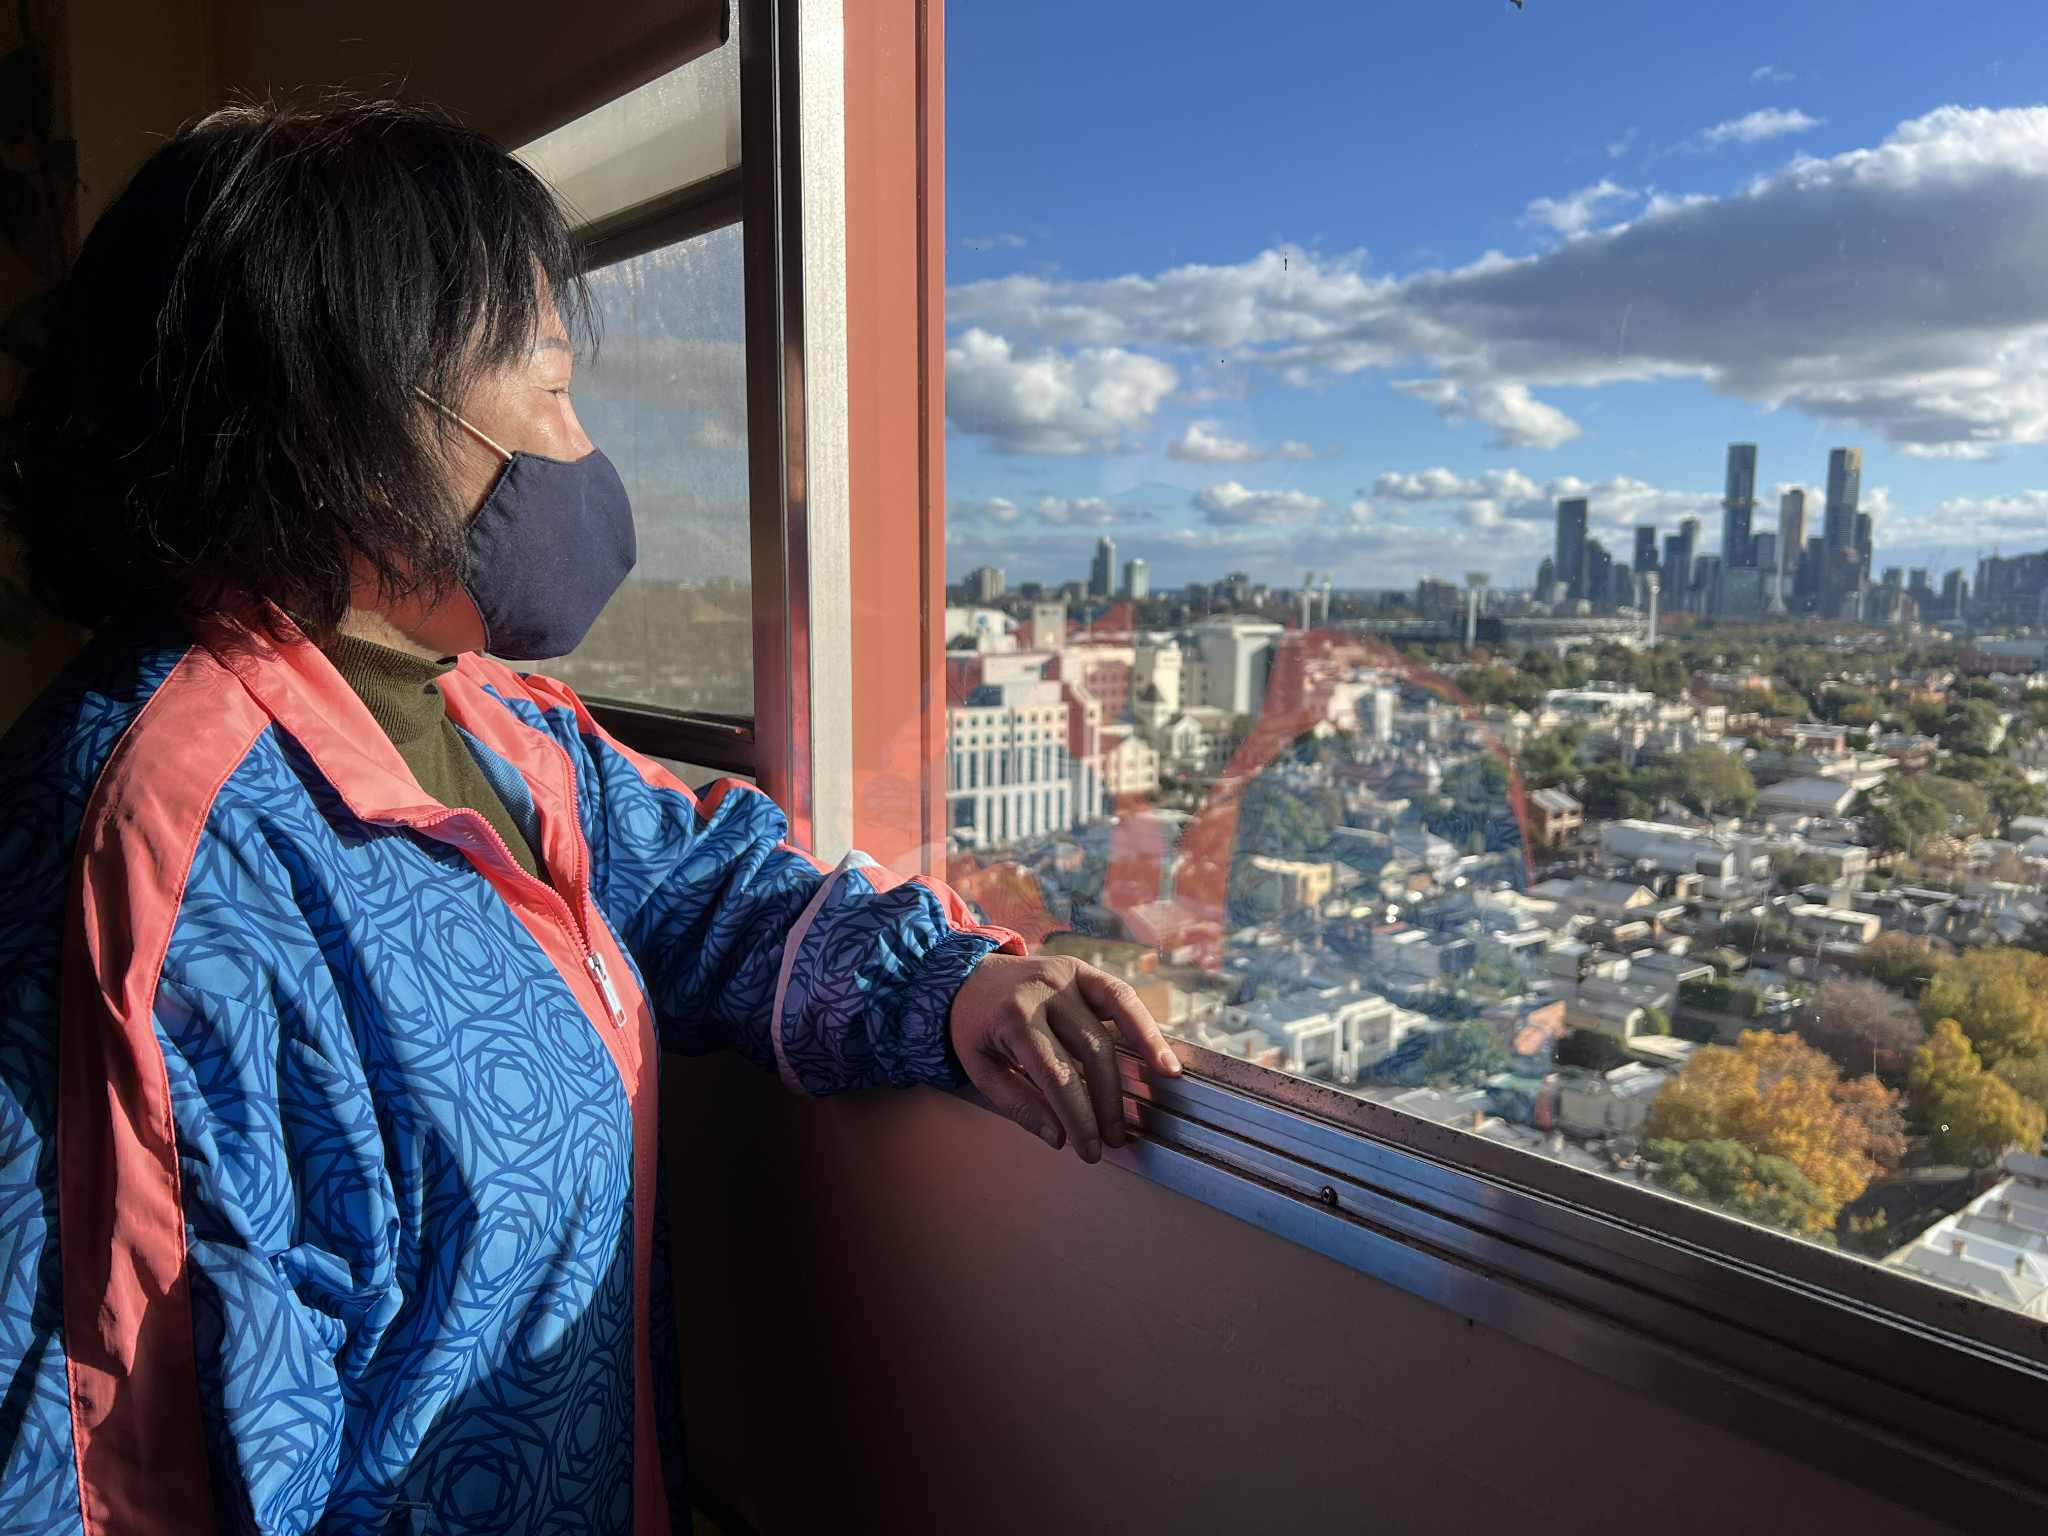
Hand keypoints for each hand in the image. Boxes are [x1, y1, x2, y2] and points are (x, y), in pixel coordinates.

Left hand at [948, 952, 1182, 1162]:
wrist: (964, 974)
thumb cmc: (974, 1027)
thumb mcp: (981, 1070)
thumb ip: (1019, 1104)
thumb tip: (1059, 1138)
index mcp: (1014, 1020)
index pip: (1057, 1077)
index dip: (1079, 1117)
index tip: (1090, 1149)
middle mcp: (1045, 993)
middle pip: (1092, 1051)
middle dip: (1108, 1100)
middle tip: (1114, 1137)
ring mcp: (1066, 975)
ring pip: (1116, 1017)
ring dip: (1143, 1053)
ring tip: (1163, 1085)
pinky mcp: (1081, 969)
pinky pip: (1120, 994)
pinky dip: (1144, 1021)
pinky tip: (1160, 1048)